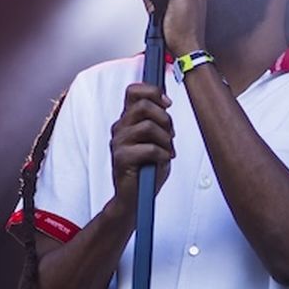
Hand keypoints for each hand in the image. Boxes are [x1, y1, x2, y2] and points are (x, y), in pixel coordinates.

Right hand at [109, 82, 172, 210]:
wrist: (134, 197)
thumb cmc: (147, 169)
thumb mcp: (156, 139)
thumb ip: (157, 120)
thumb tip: (166, 103)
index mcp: (127, 120)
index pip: (133, 91)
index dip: (152, 91)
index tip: (167, 103)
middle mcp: (120, 128)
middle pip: (143, 105)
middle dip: (164, 118)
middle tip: (170, 134)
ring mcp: (119, 142)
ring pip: (149, 126)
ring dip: (165, 140)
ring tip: (166, 151)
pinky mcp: (121, 158)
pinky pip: (149, 148)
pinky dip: (162, 154)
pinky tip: (161, 161)